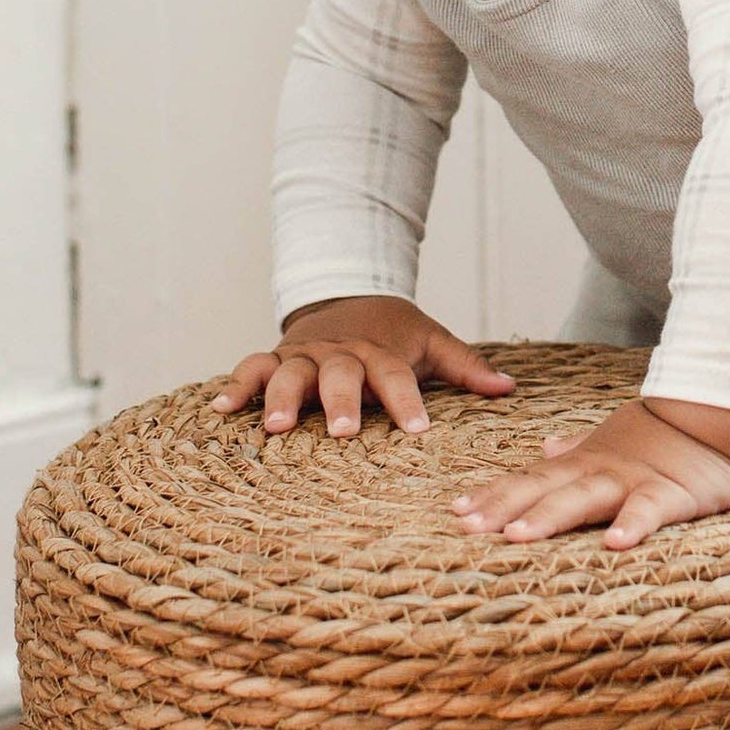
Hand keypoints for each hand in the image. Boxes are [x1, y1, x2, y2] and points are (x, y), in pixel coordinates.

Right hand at [211, 294, 514, 437]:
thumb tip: (510, 389)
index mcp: (380, 351)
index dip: (407, 401)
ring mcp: (304, 355)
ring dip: (280, 397)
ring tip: (274, 426)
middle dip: (340, 402)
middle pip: (340, 374)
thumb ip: (467, 367)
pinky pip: (250, 368)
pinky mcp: (275, 358)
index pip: (397, 376)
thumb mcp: (432, 341)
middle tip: (343, 432)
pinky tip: (220, 411)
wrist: (347, 296)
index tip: (418, 430)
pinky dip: (235, 386)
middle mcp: (340, 353)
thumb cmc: (394, 333)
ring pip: (290, 372)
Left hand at [451, 395, 729, 548]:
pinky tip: (614, 545)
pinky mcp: (673, 494)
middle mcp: (599, 471)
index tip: (457, 512)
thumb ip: (576, 449)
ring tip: (517, 536)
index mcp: (583, 463)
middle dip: (504, 508)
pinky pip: (650, 511)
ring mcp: (633, 481)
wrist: (716, 414)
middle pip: (544, 490)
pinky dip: (633, 525)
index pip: (530, 479)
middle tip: (468, 527)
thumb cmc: (662, 436)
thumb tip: (544, 449)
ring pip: (586, 498)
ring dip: (550, 516)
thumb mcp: (612, 441)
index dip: (494, 495)